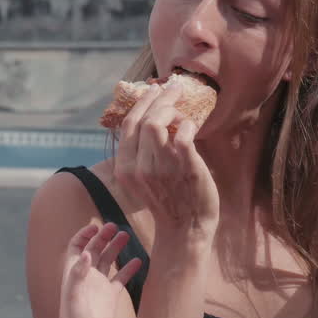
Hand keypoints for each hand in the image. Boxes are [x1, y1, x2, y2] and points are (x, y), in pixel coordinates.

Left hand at [58, 223, 141, 317]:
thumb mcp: (73, 295)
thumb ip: (79, 273)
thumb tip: (88, 252)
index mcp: (74, 272)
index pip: (77, 246)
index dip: (85, 234)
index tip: (96, 226)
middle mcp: (87, 276)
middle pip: (95, 249)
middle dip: (103, 236)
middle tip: (115, 226)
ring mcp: (99, 285)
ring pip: (108, 261)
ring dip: (116, 247)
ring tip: (126, 235)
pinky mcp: (110, 296)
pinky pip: (120, 278)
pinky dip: (129, 269)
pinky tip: (139, 261)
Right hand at [113, 83, 219, 237]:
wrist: (186, 230)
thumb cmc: (169, 202)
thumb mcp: (143, 179)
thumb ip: (142, 154)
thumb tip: (152, 120)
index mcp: (125, 168)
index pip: (128, 124)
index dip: (141, 103)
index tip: (152, 90)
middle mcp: (139, 167)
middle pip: (143, 118)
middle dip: (159, 97)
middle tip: (173, 87)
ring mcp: (161, 166)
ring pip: (158, 121)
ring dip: (173, 108)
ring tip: (182, 107)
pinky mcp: (185, 166)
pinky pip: (182, 132)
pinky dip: (187, 124)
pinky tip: (192, 128)